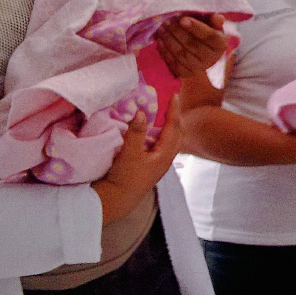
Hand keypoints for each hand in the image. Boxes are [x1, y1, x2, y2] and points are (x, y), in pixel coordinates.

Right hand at [92, 96, 182, 223]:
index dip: (174, 110)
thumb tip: (142, 112)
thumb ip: (136, 133)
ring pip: (171, 140)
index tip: (174, 95)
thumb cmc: (125, 178)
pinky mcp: (152, 166)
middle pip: (177, 133)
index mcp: (164, 154)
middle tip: (172, 102)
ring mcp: (160, 163)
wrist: (118, 199)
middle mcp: (166, 158)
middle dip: (176, 117)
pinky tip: (154, 132)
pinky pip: (163, 145)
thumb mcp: (129, 154)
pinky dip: (162, 134)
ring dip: (170, 126)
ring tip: (166, 113)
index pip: (173, 127)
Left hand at [155, 14, 227, 79]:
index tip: (182, 19)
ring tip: (161, 29)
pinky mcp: (187, 74)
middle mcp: (212, 58)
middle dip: (177, 32)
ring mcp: (199, 68)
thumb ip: (214, 20)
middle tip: (166, 22)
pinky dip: (165, 52)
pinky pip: (174, 63)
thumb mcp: (212, 26)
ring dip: (169, 40)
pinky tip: (160, 42)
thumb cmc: (205, 35)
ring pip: (181, 53)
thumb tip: (217, 17)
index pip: (209, 35)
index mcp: (220, 44)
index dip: (196, 27)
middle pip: (192, 44)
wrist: (201, 57)